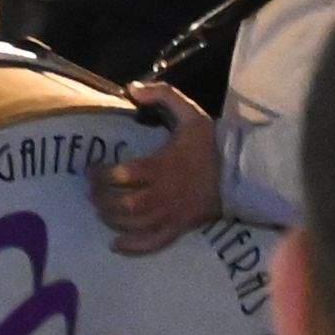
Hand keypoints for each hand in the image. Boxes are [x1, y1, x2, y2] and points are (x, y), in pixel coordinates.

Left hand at [89, 81, 223, 255]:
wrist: (242, 170)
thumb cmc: (211, 143)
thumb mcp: (189, 113)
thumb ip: (163, 95)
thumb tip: (132, 87)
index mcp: (162, 166)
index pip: (122, 175)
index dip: (101, 174)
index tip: (92, 169)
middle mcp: (164, 193)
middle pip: (124, 204)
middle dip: (102, 199)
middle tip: (91, 192)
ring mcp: (172, 213)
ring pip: (135, 223)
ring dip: (112, 219)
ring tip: (100, 210)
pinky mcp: (181, 226)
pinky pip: (154, 242)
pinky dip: (134, 246)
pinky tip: (116, 244)